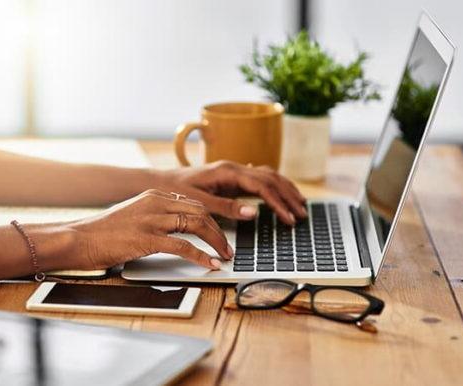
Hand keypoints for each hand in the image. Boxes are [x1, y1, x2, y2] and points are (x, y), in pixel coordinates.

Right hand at [62, 189, 232, 269]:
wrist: (79, 238)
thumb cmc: (103, 231)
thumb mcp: (134, 214)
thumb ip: (156, 216)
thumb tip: (179, 227)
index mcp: (154, 195)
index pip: (193, 203)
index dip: (212, 219)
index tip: (220, 233)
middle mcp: (156, 202)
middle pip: (200, 212)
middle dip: (219, 231)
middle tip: (227, 248)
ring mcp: (151, 219)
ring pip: (196, 225)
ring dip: (216, 242)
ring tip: (224, 256)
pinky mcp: (147, 238)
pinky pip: (183, 246)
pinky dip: (201, 256)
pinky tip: (210, 264)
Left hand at [156, 161, 306, 224]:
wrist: (160, 182)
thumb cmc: (175, 191)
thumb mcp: (199, 202)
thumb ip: (226, 208)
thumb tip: (254, 213)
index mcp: (227, 171)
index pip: (262, 186)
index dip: (279, 203)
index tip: (289, 219)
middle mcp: (233, 167)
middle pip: (271, 178)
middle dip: (288, 196)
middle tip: (302, 214)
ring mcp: (234, 171)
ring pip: (268, 176)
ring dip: (285, 190)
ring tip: (300, 205)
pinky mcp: (231, 177)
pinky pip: (260, 179)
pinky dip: (274, 187)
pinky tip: (282, 194)